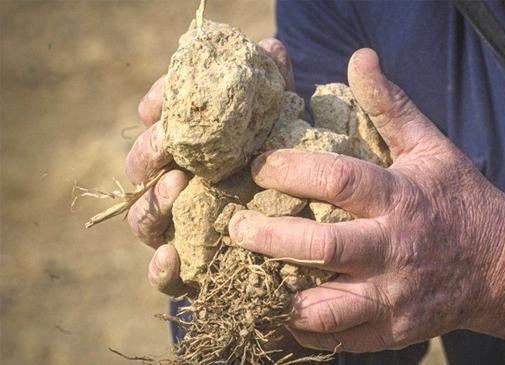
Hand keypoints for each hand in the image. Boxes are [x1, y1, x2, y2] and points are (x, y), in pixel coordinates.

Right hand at [125, 38, 294, 296]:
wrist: (301, 229)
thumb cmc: (283, 169)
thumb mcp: (281, 127)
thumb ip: (273, 89)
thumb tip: (272, 50)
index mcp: (190, 148)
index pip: (159, 122)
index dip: (155, 109)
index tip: (158, 104)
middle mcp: (175, 187)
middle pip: (141, 169)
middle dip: (148, 153)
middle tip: (167, 144)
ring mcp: (178, 230)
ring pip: (143, 220)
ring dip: (152, 203)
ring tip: (174, 186)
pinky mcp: (191, 271)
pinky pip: (163, 277)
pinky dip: (161, 269)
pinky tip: (172, 255)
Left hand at [228, 49, 504, 356]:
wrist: (504, 267)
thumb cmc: (459, 201)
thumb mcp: (430, 148)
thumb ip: (390, 106)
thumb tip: (360, 57)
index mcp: (400, 198)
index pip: (337, 180)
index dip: (289, 170)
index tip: (257, 166)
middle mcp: (394, 249)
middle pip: (320, 247)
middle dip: (267, 236)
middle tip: (235, 226)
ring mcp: (394, 296)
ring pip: (325, 308)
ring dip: (282, 295)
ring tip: (255, 276)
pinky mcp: (394, 330)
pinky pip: (339, 339)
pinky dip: (307, 330)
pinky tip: (287, 311)